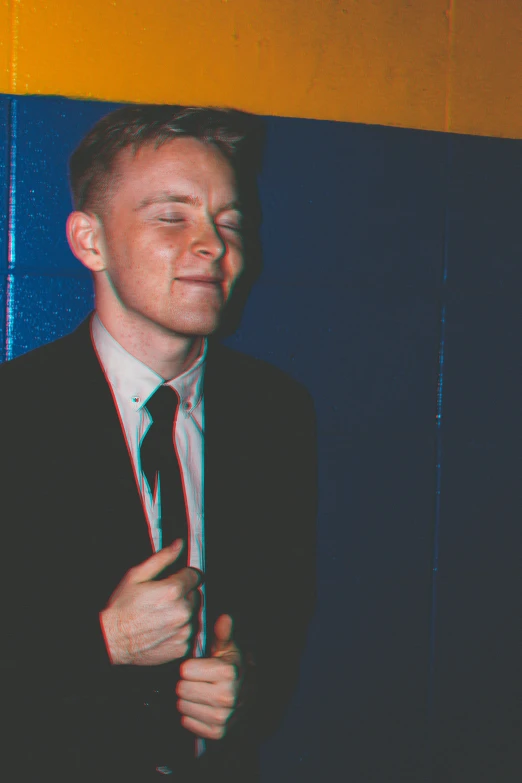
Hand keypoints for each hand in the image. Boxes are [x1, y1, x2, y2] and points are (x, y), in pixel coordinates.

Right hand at [100, 540, 201, 665]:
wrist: (112, 640)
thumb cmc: (121, 609)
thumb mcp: (136, 575)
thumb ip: (162, 558)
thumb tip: (178, 545)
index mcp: (173, 591)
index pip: (194, 576)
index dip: (183, 577)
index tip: (173, 582)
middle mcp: (183, 611)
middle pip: (195, 595)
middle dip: (183, 595)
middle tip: (163, 601)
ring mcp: (184, 631)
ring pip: (194, 615)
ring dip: (183, 614)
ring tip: (162, 617)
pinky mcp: (183, 647)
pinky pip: (190, 634)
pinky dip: (180, 632)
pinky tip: (163, 630)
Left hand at [176, 614, 242, 739]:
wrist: (246, 696)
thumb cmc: (232, 667)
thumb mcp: (227, 648)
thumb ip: (223, 633)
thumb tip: (224, 617)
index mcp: (228, 672)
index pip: (185, 671)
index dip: (189, 667)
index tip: (198, 666)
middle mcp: (227, 696)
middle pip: (181, 689)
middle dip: (186, 683)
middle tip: (198, 681)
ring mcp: (222, 716)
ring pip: (182, 707)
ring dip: (187, 700)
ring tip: (200, 692)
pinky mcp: (217, 732)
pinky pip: (187, 722)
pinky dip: (191, 715)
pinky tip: (201, 706)